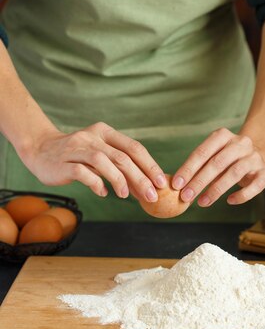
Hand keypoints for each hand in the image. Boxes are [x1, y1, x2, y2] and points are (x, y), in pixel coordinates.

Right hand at [21, 122, 165, 201]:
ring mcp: (77, 149)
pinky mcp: (63, 163)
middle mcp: (92, 137)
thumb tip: (146, 186)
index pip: (134, 147)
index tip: (161, 182)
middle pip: (123, 157)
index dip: (150, 165)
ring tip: (125, 195)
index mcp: (105, 132)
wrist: (39, 149)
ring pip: (104, 162)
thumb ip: (119, 165)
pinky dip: (96, 184)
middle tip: (151, 195)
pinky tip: (102, 192)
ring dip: (119, 181)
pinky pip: (84, 174)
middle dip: (140, 178)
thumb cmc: (76, 156)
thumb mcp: (99, 154)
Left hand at [172, 128, 264, 206]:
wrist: (258, 155)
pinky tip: (229, 201)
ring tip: (202, 202)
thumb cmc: (227, 159)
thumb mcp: (213, 156)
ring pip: (235, 173)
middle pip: (217, 162)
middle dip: (199, 181)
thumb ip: (198, 168)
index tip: (176, 184)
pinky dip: (242, 195)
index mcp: (223, 136)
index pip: (202, 152)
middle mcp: (240, 143)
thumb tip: (178, 186)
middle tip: (186, 196)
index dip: (188, 168)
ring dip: (216, 190)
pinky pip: (256, 185)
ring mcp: (254, 157)